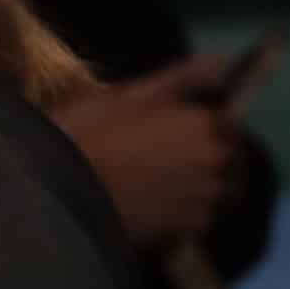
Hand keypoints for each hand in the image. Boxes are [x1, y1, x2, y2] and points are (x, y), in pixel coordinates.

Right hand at [59, 42, 260, 261]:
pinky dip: (183, 211)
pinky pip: (201, 217)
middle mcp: (217, 161)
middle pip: (230, 160)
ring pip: (218, 189)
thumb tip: (223, 60)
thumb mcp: (131, 96)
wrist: (59, 189)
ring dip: (198, 186)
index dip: (207, 128)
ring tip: (154, 183)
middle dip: (207, 159)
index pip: (229, 125)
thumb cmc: (89, 134)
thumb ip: (183, 78)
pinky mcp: (193, 227)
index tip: (182, 132)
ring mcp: (208, 196)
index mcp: (205, 124)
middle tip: (162, 161)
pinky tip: (150, 204)